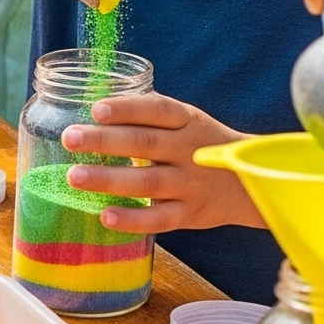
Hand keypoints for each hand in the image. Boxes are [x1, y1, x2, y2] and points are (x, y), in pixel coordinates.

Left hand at [61, 92, 260, 234]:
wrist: (253, 182)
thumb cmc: (203, 146)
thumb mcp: (187, 122)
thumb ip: (149, 116)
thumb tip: (95, 104)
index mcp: (187, 121)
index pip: (157, 110)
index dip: (127, 109)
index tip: (96, 109)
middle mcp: (189, 150)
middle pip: (145, 143)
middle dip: (105, 141)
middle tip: (70, 138)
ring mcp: (190, 184)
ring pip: (148, 181)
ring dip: (109, 179)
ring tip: (74, 177)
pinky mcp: (190, 214)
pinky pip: (160, 218)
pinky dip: (133, 219)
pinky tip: (106, 216)